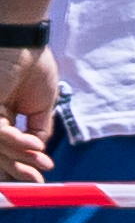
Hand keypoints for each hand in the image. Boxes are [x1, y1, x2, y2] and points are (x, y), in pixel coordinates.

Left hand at [0, 44, 54, 174]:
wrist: (26, 42)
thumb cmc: (33, 66)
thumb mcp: (42, 104)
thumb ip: (38, 127)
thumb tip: (39, 152)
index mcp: (1, 117)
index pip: (5, 148)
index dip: (20, 164)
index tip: (38, 178)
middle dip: (18, 168)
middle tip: (38, 180)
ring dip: (22, 158)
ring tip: (43, 164)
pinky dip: (18, 142)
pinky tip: (36, 146)